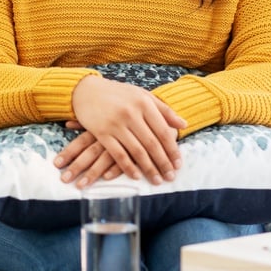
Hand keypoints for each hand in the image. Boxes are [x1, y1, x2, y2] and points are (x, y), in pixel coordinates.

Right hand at [55, 75, 185, 187]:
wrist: (86, 90)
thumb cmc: (118, 94)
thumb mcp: (142, 95)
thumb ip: (164, 109)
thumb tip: (184, 124)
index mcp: (144, 103)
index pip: (163, 131)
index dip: (172, 150)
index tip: (178, 164)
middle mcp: (131, 113)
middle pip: (152, 143)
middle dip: (163, 163)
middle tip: (170, 177)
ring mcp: (116, 123)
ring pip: (137, 151)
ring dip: (149, 168)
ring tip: (157, 180)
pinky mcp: (101, 132)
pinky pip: (118, 154)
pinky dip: (128, 167)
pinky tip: (136, 176)